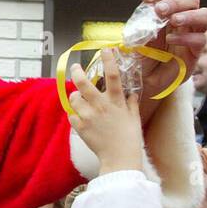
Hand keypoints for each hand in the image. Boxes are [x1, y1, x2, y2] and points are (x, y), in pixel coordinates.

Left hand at [68, 51, 143, 173]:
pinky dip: (74, 115)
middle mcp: (100, 105)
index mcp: (116, 101)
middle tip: (75, 68)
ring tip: (80, 101)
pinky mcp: (80, 127)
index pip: (112, 75)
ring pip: (73, 98)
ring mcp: (88, 116)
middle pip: (82, 82)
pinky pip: (71, 115)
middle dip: (76, 72)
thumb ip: (131, 103)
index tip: (105, 49)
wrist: (119, 158)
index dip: (108, 60)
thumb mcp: (135, 118)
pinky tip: (81, 118)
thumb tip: (131, 94)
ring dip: (75, 97)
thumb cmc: (130, 138)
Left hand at [136, 0, 206, 125]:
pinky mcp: (196, 52)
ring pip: (206, 15)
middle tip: (160, 10)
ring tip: (173, 21)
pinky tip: (171, 40)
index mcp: (167, 9)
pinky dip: (186, 38)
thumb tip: (151, 11)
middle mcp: (183, 18)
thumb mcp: (136, 36)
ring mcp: (192, 34)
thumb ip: (143, 23)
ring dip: (190, 15)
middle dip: (176, 1)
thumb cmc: (141, 55)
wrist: (143, 80)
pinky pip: (200, 40)